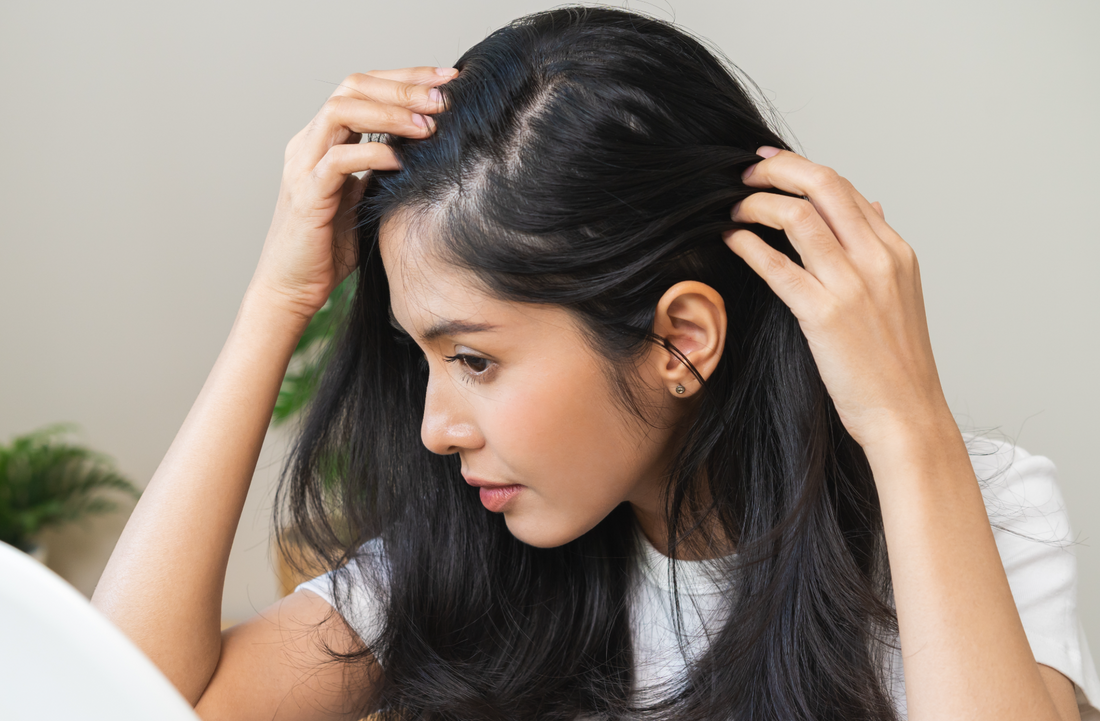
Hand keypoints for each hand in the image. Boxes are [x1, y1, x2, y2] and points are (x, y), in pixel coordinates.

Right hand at [250, 66, 457, 320]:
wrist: (292, 289)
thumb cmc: (330, 249)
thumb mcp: (364, 198)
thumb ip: (383, 170)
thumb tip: (428, 149)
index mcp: (323, 139)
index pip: (362, 88)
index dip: (405, 78)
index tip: (448, 79)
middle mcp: (308, 143)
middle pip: (352, 87)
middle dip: (403, 86)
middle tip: (445, 96)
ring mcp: (303, 166)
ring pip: (341, 111)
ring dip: (390, 112)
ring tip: (429, 124)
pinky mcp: (307, 195)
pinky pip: (338, 159)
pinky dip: (373, 153)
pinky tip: (402, 161)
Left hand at [723, 148, 951, 452]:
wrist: (907, 414)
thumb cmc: (897, 363)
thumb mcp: (901, 293)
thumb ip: (879, 247)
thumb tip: (869, 204)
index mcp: (896, 251)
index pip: (845, 189)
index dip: (802, 168)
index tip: (771, 162)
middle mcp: (877, 259)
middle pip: (824, 186)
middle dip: (778, 169)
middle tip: (746, 173)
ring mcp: (853, 285)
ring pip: (798, 217)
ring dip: (758, 204)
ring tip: (734, 208)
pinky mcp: (825, 315)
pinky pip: (778, 266)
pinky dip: (749, 245)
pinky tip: (732, 240)